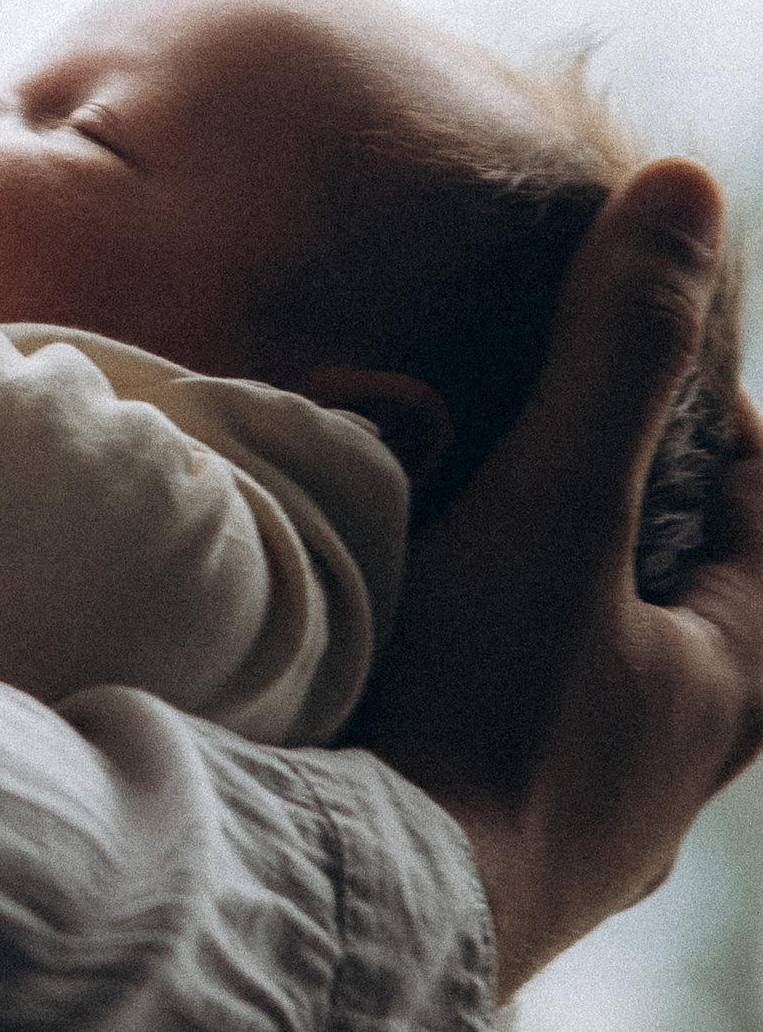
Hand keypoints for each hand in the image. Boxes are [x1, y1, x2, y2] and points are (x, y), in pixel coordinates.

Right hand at [349, 159, 762, 993]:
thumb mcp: (558, 503)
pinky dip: (469, 674)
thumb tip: (686, 182)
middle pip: (685, 620)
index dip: (726, 440)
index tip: (661, 366)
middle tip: (554, 436)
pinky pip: (495, 736)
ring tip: (466, 527)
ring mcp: (569, 824)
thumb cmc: (483, 709)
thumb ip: (615, 349)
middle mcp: (662, 771)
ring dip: (547, 610)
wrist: (354, 897)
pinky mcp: (476, 853)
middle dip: (633, 525)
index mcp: (721, 692)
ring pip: (588, 688)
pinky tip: (396, 643)